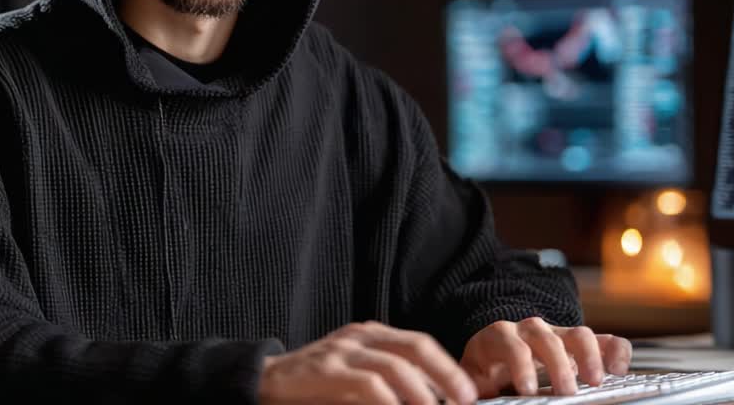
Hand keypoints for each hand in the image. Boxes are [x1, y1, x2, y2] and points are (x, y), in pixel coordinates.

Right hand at [258, 320, 477, 404]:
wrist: (264, 382)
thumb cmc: (316, 386)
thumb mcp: (356, 376)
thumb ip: (388, 383)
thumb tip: (429, 400)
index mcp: (372, 335)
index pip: (420, 342)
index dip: (448, 366)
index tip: (469, 393)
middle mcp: (361, 335)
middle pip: (416, 347)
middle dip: (447, 374)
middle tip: (466, 400)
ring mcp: (343, 350)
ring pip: (396, 365)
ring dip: (423, 393)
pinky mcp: (326, 369)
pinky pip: (368, 383)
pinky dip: (390, 401)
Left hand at [460, 317, 631, 396]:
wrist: (499, 350)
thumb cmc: (487, 369)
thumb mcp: (475, 376)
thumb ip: (474, 385)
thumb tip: (465, 398)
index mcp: (500, 337)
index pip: (511, 345)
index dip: (521, 366)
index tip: (528, 390)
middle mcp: (531, 331)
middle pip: (547, 338)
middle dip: (558, 365)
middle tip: (566, 392)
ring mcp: (559, 334)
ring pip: (578, 334)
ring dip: (590, 356)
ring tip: (595, 382)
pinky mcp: (580, 345)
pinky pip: (604, 340)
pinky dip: (615, 352)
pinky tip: (620, 371)